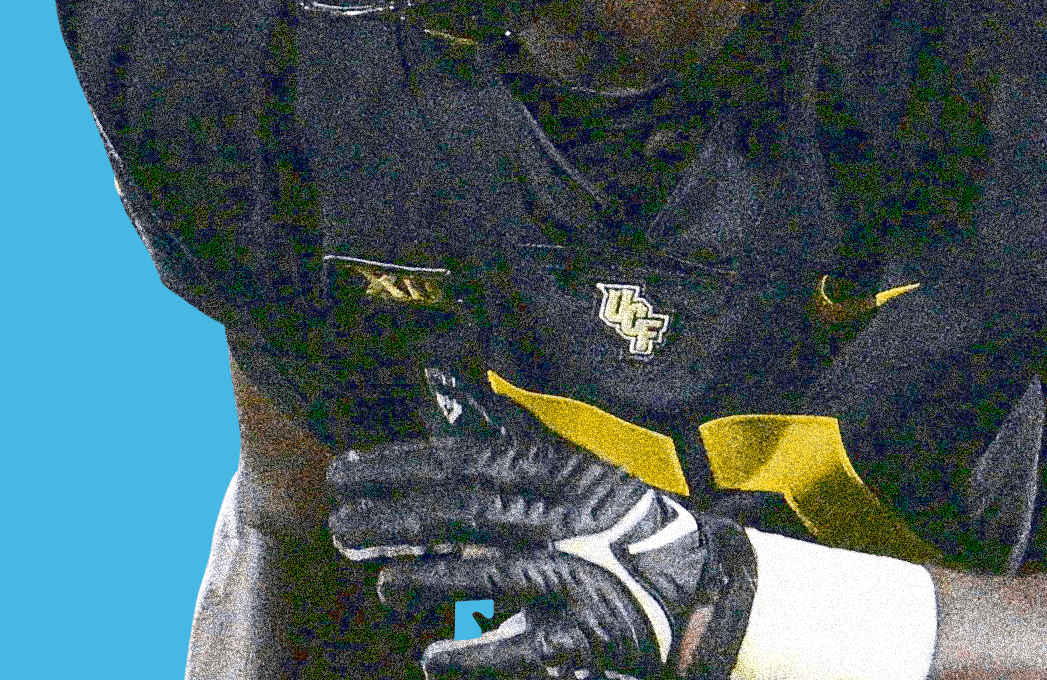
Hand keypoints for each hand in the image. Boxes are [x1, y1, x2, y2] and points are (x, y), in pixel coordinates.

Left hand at [327, 432, 756, 677]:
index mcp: (556, 470)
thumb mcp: (575, 467)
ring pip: (493, 570)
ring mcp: (581, 572)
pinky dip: (481, 652)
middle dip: (398, 517)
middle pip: (467, 512)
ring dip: (431, 576)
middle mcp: (565, 514)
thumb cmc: (624, 521)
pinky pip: (530, 643)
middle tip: (340, 525)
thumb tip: (454, 393)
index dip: (401, 465)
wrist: (707, 582)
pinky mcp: (597, 631)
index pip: (463, 461)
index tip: (348, 471)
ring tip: (379, 580)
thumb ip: (512, 440)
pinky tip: (433, 659)